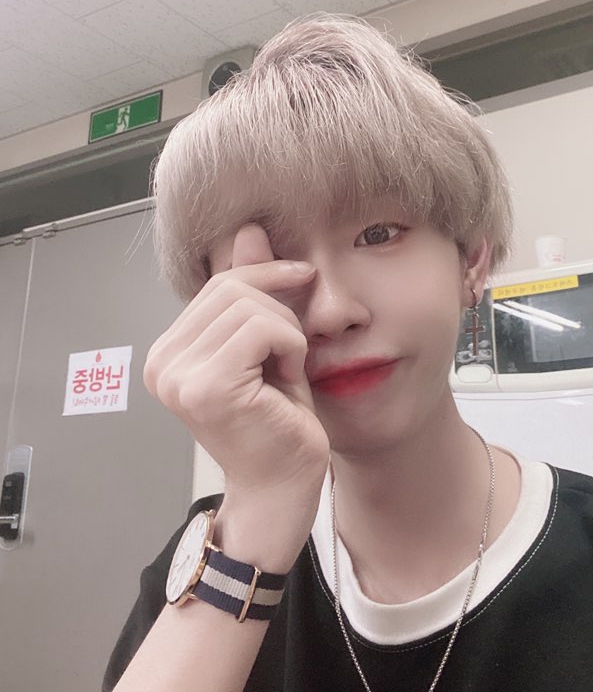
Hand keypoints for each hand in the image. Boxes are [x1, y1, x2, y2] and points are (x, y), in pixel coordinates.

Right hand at [144, 224, 329, 501]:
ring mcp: (179, 376)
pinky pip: (264, 329)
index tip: (303, 275)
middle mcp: (162, 363)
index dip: (266, 274)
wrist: (281, 489)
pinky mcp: (207, 388)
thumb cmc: (277, 421)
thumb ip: (252, 289)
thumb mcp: (266, 344)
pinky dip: (291, 347)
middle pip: (233, 288)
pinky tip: (288, 380)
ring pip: (251, 307)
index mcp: (168, 352)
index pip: (218, 283)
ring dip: (287, 334)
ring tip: (286, 372)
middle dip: (278, 311)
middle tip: (290, 355)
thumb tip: (249, 230)